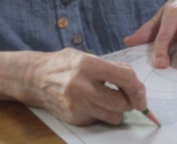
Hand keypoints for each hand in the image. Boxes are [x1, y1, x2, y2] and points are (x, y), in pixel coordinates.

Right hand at [28, 48, 146, 125]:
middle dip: (129, 101)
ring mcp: (77, 105)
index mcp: (87, 65)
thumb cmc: (65, 64)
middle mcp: (81, 86)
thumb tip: (135, 83)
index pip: (124, 77)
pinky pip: (100, 121)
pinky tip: (93, 104)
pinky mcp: (74, 118)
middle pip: (121, 102)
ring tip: (109, 100)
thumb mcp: (86, 57)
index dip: (138, 87)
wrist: (36, 78)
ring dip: (117, 110)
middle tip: (126, 96)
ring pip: (114, 116)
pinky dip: (102, 114)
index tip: (140, 94)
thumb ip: (111, 67)